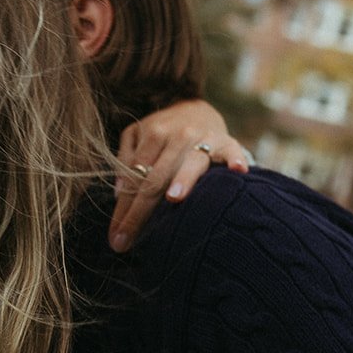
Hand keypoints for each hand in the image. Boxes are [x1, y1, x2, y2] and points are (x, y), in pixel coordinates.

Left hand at [110, 100, 251, 251]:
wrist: (198, 111)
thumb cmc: (163, 133)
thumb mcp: (137, 136)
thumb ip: (125, 159)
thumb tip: (120, 192)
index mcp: (153, 134)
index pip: (136, 176)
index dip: (124, 207)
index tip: (115, 237)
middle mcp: (178, 135)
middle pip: (156, 177)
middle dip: (140, 212)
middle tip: (126, 241)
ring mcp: (204, 138)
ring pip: (191, 163)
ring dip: (183, 178)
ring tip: (173, 198)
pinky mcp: (227, 142)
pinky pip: (232, 150)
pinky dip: (234, 159)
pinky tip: (237, 170)